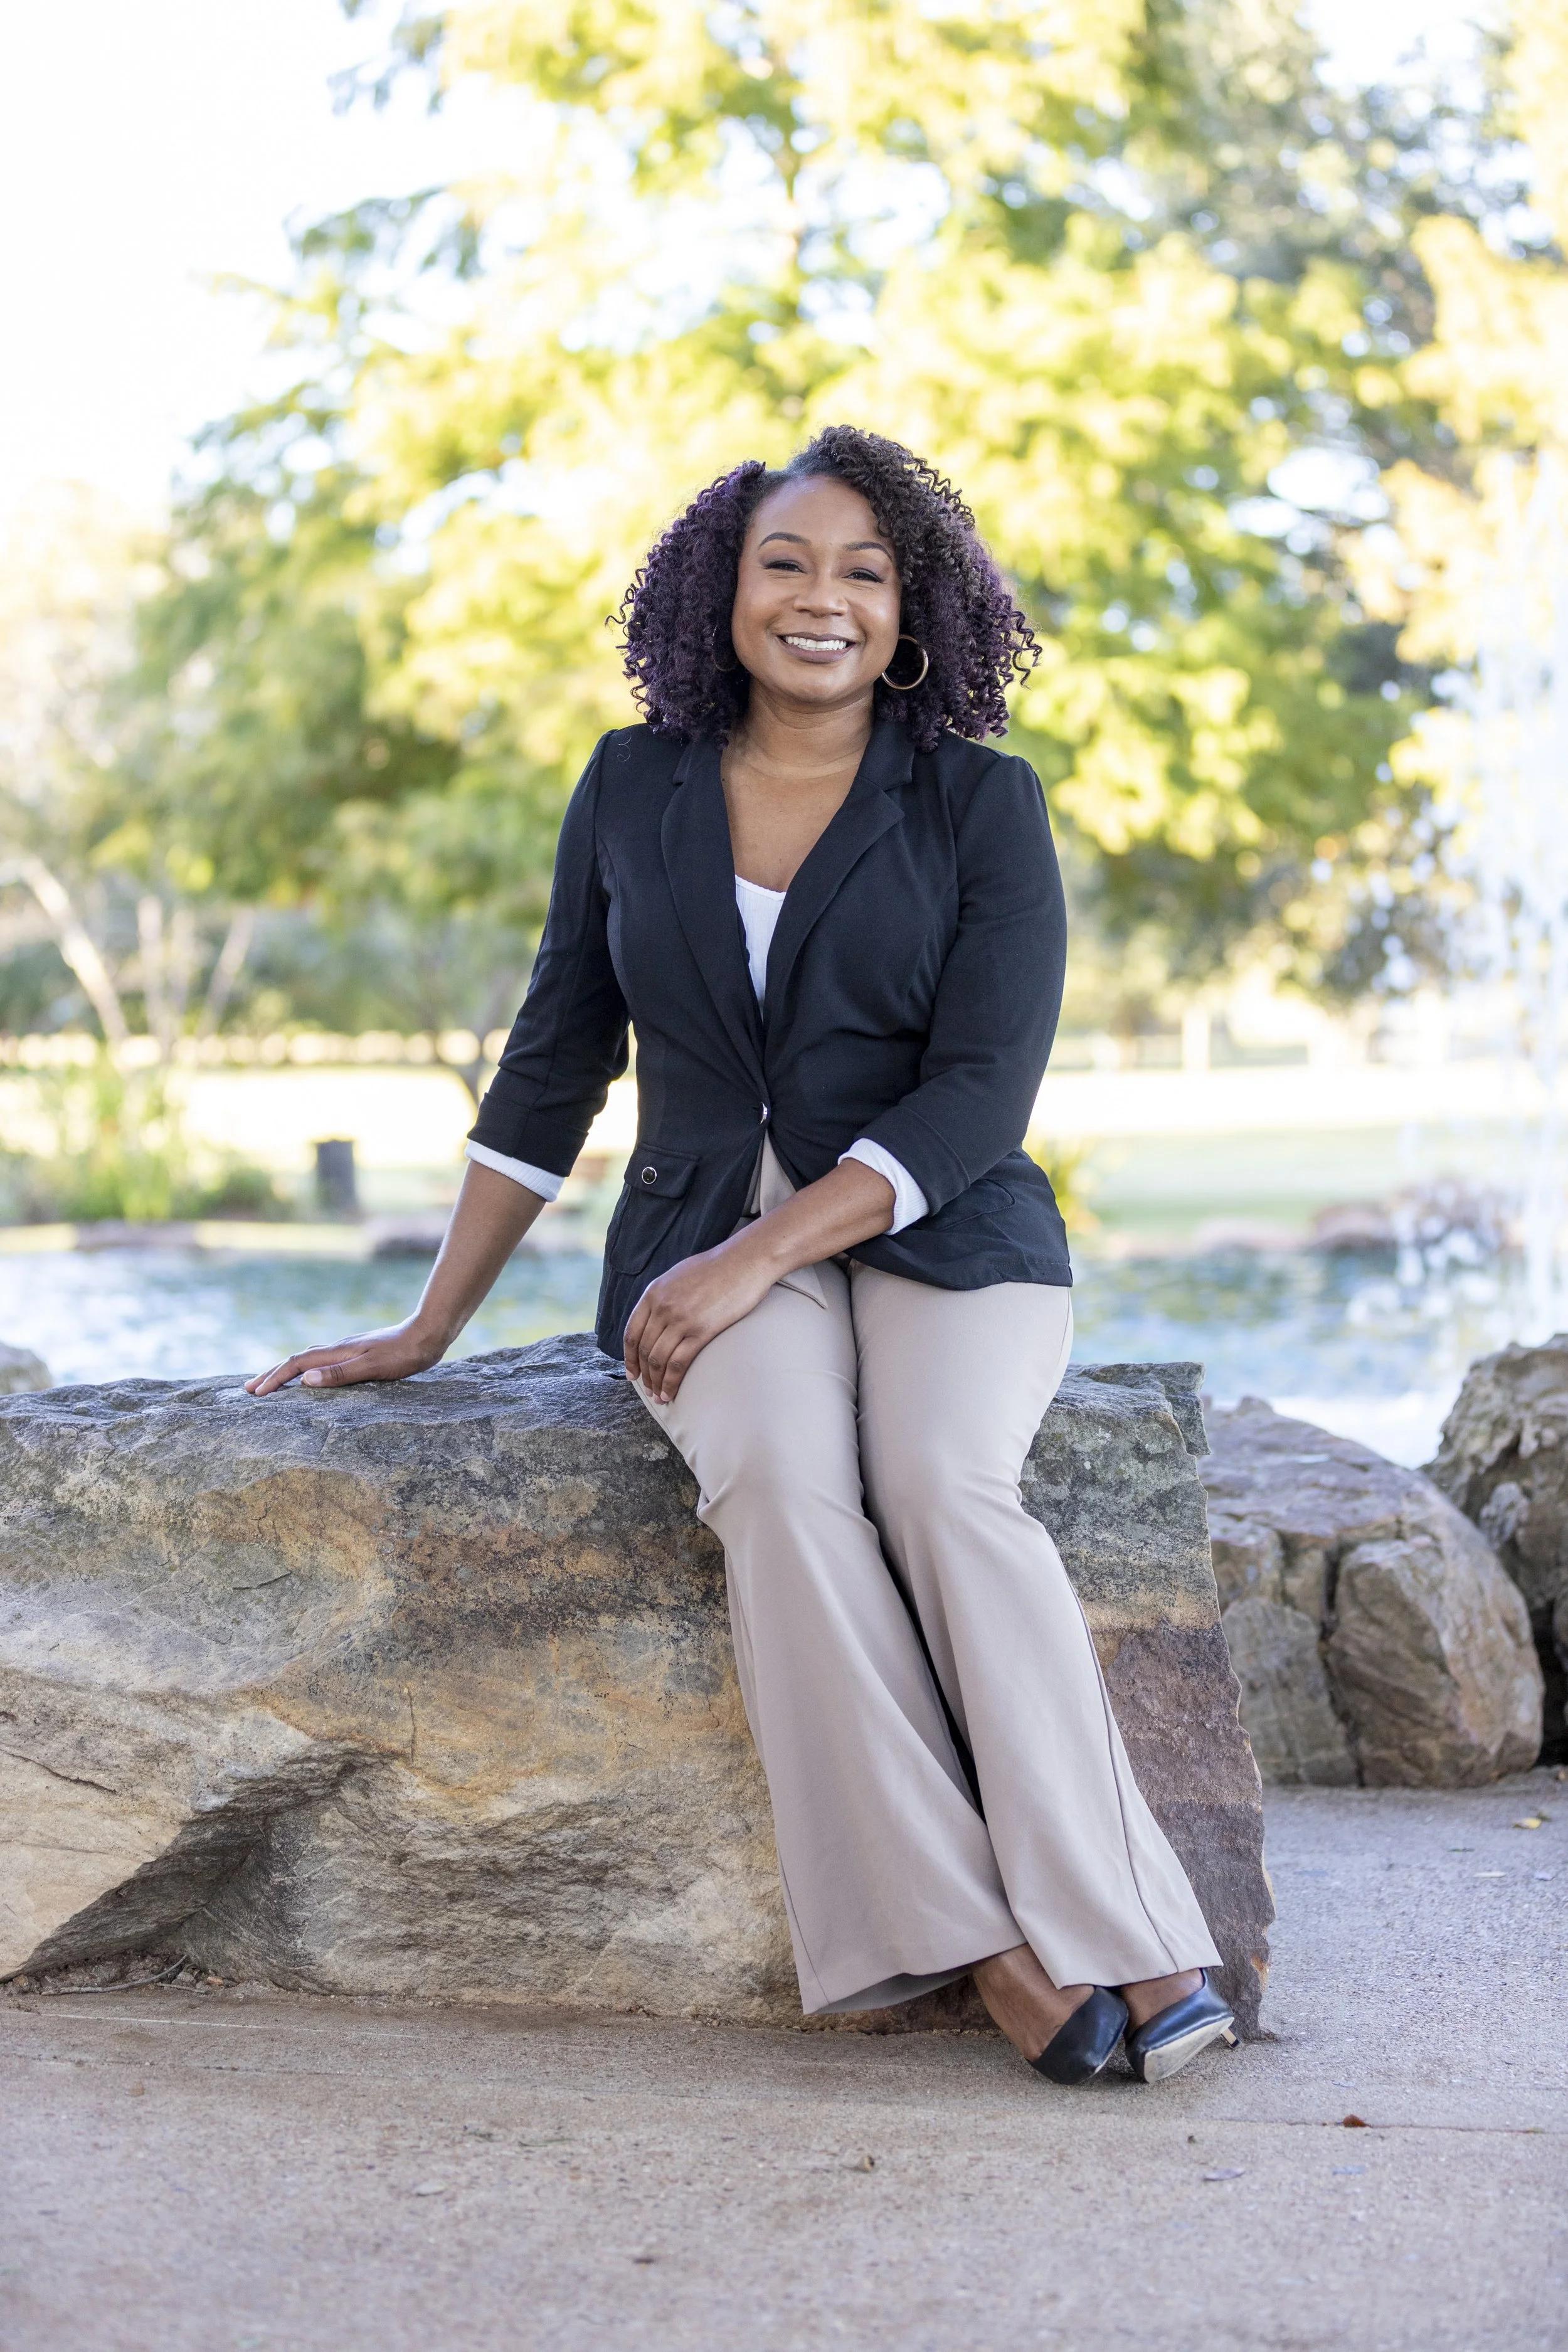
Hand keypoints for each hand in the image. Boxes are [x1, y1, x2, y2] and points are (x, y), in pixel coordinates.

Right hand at [244, 1319, 445, 1396]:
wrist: (429, 1334)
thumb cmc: (405, 1355)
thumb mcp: (373, 1368)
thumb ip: (340, 1374)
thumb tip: (305, 1380)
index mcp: (338, 1352)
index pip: (297, 1364)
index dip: (275, 1378)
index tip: (255, 1393)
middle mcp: (338, 1348)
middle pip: (296, 1360)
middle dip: (272, 1374)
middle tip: (249, 1389)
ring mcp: (347, 1349)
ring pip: (308, 1359)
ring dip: (287, 1371)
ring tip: (272, 1382)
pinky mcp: (358, 1352)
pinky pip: (321, 1360)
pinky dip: (305, 1369)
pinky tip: (311, 1376)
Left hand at [623, 1240, 776, 1403]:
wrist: (745, 1260)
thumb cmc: (718, 1267)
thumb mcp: (679, 1276)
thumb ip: (664, 1296)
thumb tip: (657, 1316)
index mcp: (654, 1293)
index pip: (632, 1332)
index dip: (629, 1356)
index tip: (632, 1372)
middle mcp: (662, 1307)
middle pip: (644, 1349)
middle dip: (643, 1374)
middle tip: (647, 1389)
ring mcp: (680, 1319)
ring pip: (658, 1360)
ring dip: (656, 1382)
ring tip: (659, 1396)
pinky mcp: (701, 1331)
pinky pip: (678, 1363)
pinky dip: (671, 1382)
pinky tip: (671, 1392)